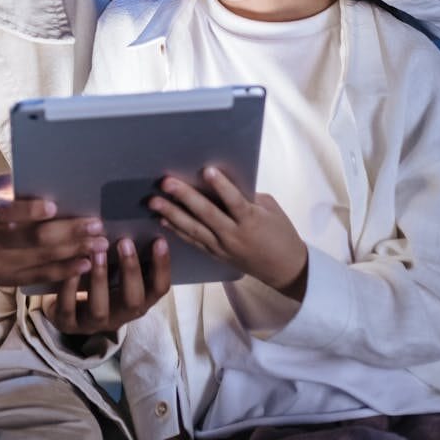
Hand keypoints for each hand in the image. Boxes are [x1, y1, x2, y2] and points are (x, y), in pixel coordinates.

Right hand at [0, 174, 106, 286]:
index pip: (6, 214)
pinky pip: (39, 277)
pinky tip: (85, 264)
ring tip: (101, 243)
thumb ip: (16, 186)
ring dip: (75, 252)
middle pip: (33, 240)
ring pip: (41, 260)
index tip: (53, 205)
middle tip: (97, 224)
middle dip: (69, 232)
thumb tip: (53, 176)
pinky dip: (64, 271)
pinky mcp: (5, 280)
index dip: (28, 211)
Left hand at [43, 235, 170, 333]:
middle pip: (134, 301)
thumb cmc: (99, 280)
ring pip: (100, 309)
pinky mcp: (68, 323)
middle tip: (125, 242)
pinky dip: (70, 288)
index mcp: (137, 300)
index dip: (162, 267)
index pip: (159, 288)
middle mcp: (120, 315)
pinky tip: (70, 269)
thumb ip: (128, 253)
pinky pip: (68, 309)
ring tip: (96, 251)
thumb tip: (140, 218)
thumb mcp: (117, 270)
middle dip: (130, 271)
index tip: (159, 240)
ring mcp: (93, 323)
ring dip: (100, 279)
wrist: (67, 309)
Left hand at [149, 167, 306, 300]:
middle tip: (166, 182)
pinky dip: (177, 230)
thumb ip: (247, 197)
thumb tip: (222, 181)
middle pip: (206, 214)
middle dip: (185, 197)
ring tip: (154, 201)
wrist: (285, 270)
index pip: (234, 201)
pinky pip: (194, 241)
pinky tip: (163, 219)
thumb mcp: (270, 209)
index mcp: (252, 221)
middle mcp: (234, 236)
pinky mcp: (216, 255)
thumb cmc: (281, 233)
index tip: (207, 169)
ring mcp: (222, 247)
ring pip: (194, 229)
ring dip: (172, 214)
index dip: (221, 186)